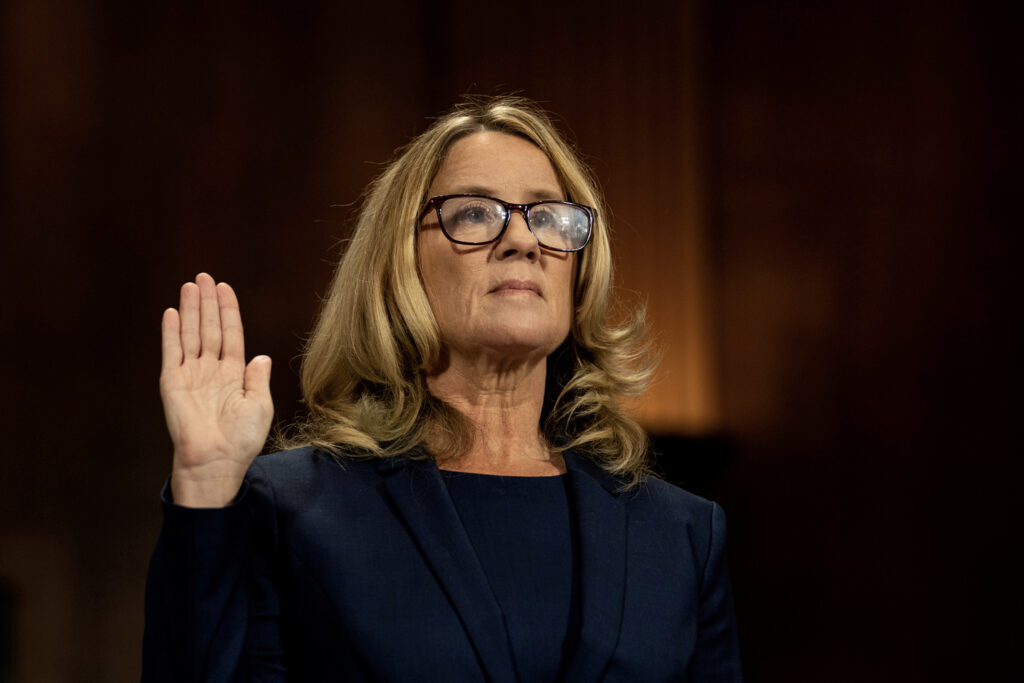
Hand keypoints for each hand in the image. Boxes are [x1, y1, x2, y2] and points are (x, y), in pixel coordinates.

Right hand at [160, 273, 272, 506]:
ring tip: (189, 286)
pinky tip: (172, 312)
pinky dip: (171, 332)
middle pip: (209, 328)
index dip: (228, 311)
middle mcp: (211, 370)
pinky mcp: (172, 383)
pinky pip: (172, 352)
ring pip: (190, 334)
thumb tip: (261, 356)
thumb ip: (258, 378)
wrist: (216, 460)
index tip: (225, 288)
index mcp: (234, 374)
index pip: (231, 334)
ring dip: (190, 310)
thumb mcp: (260, 406)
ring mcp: (191, 375)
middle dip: (207, 303)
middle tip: (204, 276)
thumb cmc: (241, 440)